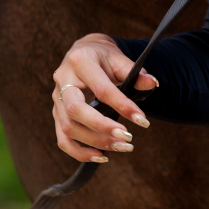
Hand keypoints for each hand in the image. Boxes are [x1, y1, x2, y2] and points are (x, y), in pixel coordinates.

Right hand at [52, 33, 158, 162]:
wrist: (83, 52)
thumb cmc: (103, 56)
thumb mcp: (119, 57)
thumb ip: (134, 71)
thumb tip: (152, 84)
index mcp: (80, 61)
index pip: (101, 88)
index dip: (122, 105)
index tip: (142, 120)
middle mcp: (63, 81)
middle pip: (76, 111)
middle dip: (102, 127)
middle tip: (128, 137)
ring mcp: (57, 99)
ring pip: (68, 128)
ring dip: (95, 142)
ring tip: (121, 147)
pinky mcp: (57, 114)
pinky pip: (63, 139)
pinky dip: (80, 152)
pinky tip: (101, 156)